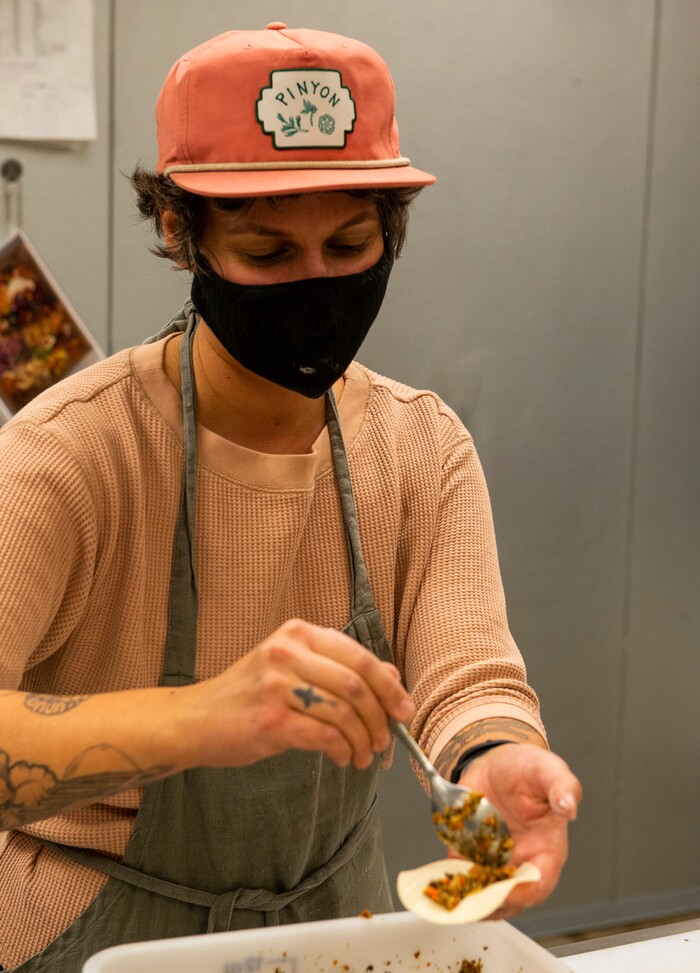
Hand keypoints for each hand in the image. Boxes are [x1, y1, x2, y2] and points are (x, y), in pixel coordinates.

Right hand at [180, 618, 414, 771]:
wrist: (195, 720)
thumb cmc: (247, 696)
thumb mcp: (292, 669)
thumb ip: (339, 670)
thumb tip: (392, 677)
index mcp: (297, 633)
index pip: (359, 656)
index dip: (389, 686)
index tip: (405, 710)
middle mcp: (287, 651)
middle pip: (356, 684)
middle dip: (380, 717)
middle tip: (385, 740)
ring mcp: (277, 684)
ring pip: (344, 712)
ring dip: (363, 739)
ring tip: (363, 755)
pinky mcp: (271, 720)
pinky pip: (324, 736)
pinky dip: (342, 751)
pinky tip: (341, 758)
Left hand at [457, 743, 581, 918]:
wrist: (496, 761)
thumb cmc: (527, 769)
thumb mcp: (547, 769)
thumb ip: (563, 786)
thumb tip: (569, 806)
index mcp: (547, 848)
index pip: (540, 882)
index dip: (524, 891)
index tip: (505, 890)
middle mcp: (522, 860)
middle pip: (511, 898)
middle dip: (492, 903)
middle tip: (473, 900)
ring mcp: (496, 861)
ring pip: (485, 893)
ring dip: (469, 898)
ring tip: (454, 895)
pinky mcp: (472, 854)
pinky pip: (462, 875)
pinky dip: (451, 880)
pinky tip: (441, 880)